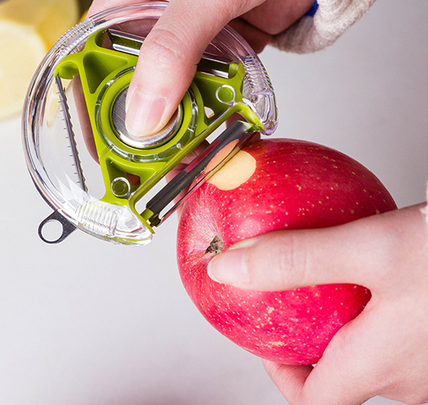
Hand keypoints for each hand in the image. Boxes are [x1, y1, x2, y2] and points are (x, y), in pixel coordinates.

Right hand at [88, 0, 313, 137]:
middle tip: (151, 162)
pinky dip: (209, 116)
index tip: (103, 146)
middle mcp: (151, 23)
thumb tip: (143, 116)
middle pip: (133, 86)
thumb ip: (172, 50)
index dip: (93, 105)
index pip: (93, 60)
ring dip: (179, 127)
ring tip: (186, 159)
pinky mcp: (217, 54)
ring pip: (171, 96)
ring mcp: (186, 42)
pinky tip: (213, 136)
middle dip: (142, 126)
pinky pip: (206, 94)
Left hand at [207, 204, 427, 404]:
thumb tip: (229, 270)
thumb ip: (297, 260)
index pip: (316, 403)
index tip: (268, 344)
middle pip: (348, 379)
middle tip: (298, 311)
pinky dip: (381, 307)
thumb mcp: (372, 248)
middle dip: (316, 349)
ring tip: (337, 287)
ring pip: (380, 356)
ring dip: (351, 326)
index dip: (282, 378)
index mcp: (387, 367)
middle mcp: (417, 377)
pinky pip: (406, 332)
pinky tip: (383, 272)